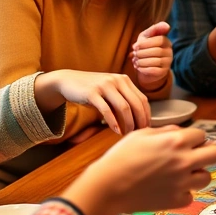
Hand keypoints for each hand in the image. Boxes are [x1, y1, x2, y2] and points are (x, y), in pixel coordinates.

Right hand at [35, 70, 149, 133]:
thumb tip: (139, 118)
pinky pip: (106, 110)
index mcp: (124, 80)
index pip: (142, 99)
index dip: (146, 115)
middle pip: (136, 104)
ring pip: (124, 107)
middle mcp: (117, 80)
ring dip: (128, 123)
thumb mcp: (111, 90)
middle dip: (140, 120)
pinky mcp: (92, 93)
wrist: (68, 81)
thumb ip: (124, 99)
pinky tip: (116, 131)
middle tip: (140, 133)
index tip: (146, 127)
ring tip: (128, 134)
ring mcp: (104, 85)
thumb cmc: (93, 90)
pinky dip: (113, 122)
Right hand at [64, 126, 215, 214]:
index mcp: (177, 141)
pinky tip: (169, 188)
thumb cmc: (121, 157)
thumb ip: (166, 131)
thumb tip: (181, 132)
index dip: (194, 138)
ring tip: (182, 173)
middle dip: (207, 152)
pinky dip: (182, 192)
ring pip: (206, 177)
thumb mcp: (142, 133)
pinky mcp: (177, 200)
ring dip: (197, 173)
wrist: (108, 187)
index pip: (202, 135)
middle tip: (196, 155)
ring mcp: (182, 182)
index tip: (186, 142)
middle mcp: (184, 161)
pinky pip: (190, 195)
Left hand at [132, 21, 172, 87]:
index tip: (135, 46)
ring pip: (155, 61)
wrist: (146, 66)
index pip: (160, 40)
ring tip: (135, 61)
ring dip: (142, 61)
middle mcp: (169, 52)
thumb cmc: (145, 48)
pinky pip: (154, 70)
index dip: (145, 43)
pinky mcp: (163, 72)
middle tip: (134, 54)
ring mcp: (168, 63)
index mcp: (166, 41)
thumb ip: (154, 29)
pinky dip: (143, 69)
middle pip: (157, 51)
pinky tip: (138, 67)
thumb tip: (167, 25)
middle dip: (142, 53)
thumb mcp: (146, 36)